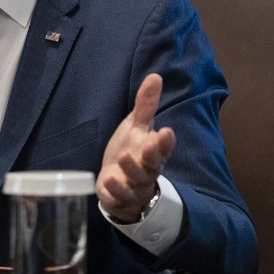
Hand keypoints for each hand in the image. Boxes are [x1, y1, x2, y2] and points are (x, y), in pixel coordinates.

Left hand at [96, 73, 176, 222]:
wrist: (118, 183)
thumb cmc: (131, 151)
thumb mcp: (136, 126)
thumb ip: (145, 105)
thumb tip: (155, 76)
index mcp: (154, 150)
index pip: (164, 146)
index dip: (166, 141)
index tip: (166, 131)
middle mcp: (149, 169)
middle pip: (154, 164)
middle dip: (152, 155)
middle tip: (148, 144)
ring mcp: (136, 185)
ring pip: (138, 180)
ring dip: (131, 169)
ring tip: (122, 157)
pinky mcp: (121, 197)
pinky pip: (121, 196)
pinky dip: (116, 190)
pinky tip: (107, 180)